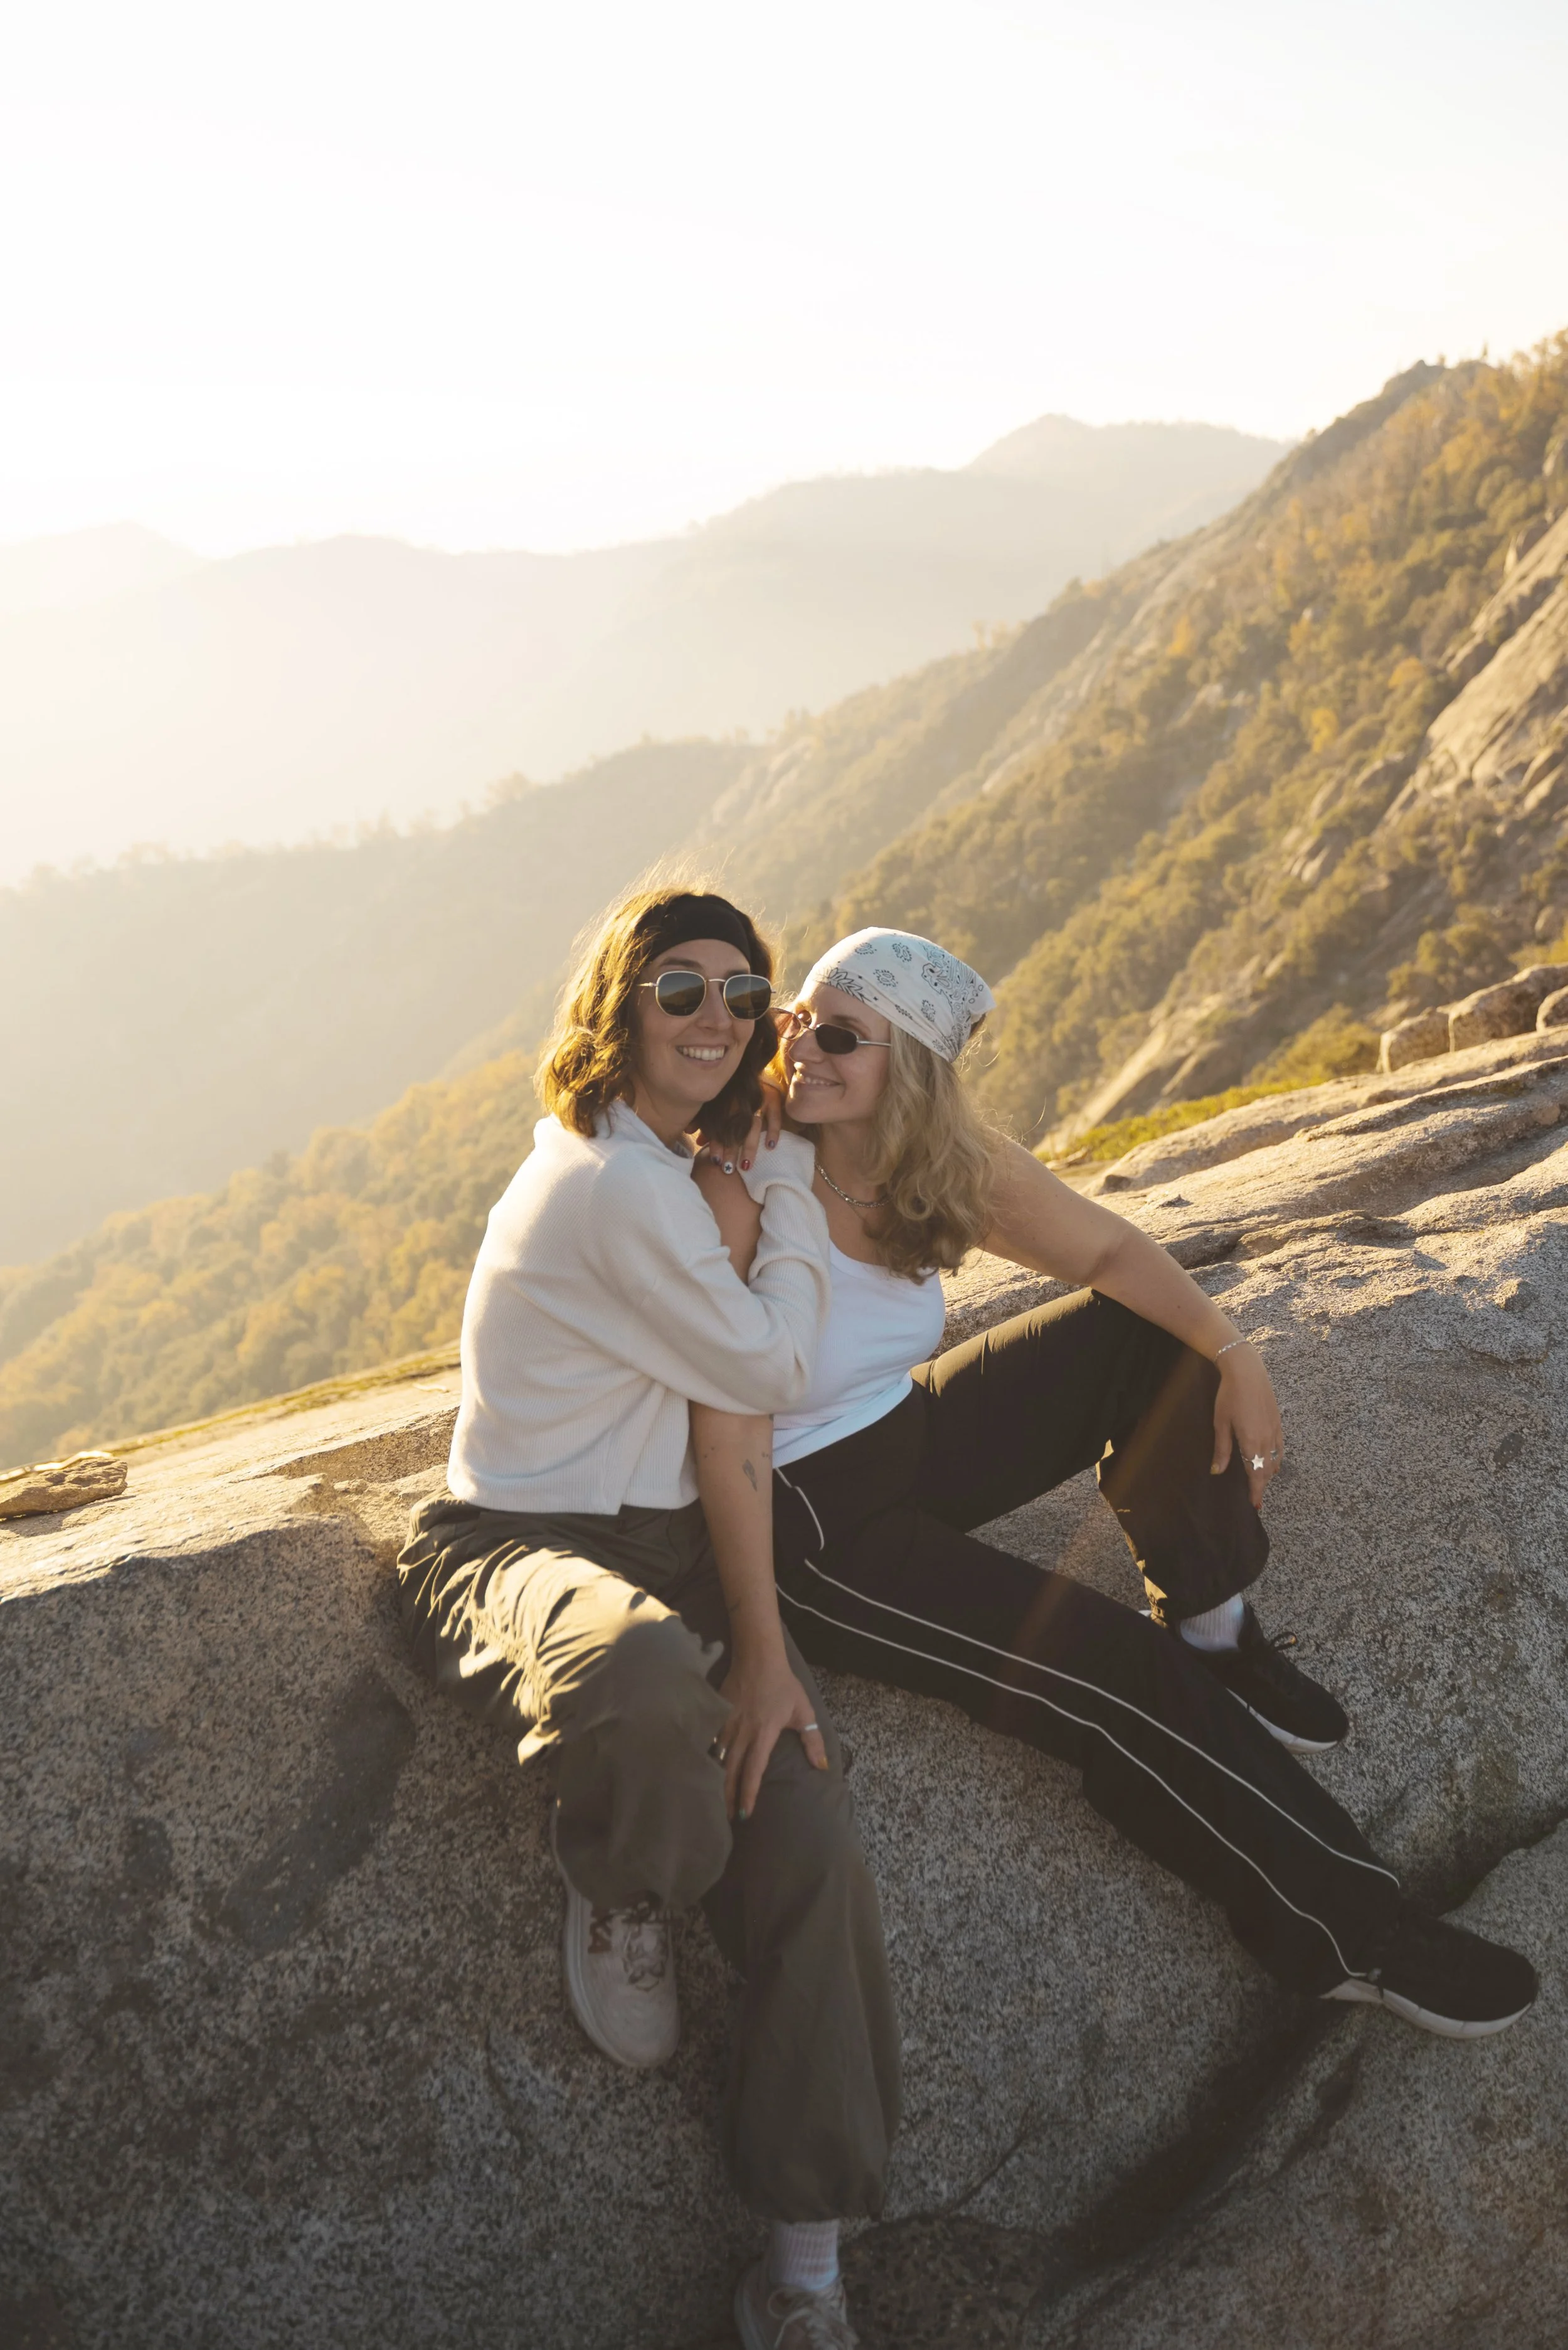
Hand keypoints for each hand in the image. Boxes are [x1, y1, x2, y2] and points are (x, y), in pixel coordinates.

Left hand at [694, 1075, 785, 1172]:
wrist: (751, 1066)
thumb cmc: (731, 1089)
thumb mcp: (714, 1100)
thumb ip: (701, 1116)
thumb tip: (688, 1131)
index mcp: (725, 1100)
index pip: (719, 1124)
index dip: (716, 1142)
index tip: (715, 1160)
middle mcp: (741, 1100)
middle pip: (735, 1129)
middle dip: (730, 1150)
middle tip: (728, 1169)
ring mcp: (759, 1099)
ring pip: (753, 1126)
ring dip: (748, 1147)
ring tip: (745, 1165)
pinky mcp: (774, 1098)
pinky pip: (775, 1116)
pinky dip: (773, 1131)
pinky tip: (770, 1146)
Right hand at [715, 1644, 827, 1819]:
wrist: (757, 1657)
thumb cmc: (783, 1685)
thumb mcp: (803, 1711)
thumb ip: (812, 1740)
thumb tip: (822, 1766)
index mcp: (763, 1733)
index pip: (754, 1770)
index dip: (749, 1794)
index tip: (746, 1814)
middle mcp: (743, 1732)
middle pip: (731, 1771)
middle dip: (728, 1796)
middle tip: (728, 1818)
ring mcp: (727, 1723)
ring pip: (719, 1759)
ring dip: (717, 1781)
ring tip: (716, 1802)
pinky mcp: (718, 1715)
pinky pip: (711, 1742)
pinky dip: (709, 1760)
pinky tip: (706, 1772)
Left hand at [1211, 1343, 1284, 1510]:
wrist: (1247, 1372)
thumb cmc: (1229, 1396)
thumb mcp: (1221, 1423)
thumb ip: (1222, 1449)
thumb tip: (1217, 1471)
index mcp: (1251, 1442)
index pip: (1256, 1475)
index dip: (1256, 1492)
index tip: (1255, 1506)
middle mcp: (1266, 1440)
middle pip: (1266, 1471)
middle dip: (1261, 1486)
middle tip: (1256, 1497)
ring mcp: (1275, 1431)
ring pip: (1274, 1461)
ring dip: (1268, 1473)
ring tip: (1260, 1482)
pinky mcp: (1278, 1422)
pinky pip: (1280, 1448)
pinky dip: (1276, 1459)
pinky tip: (1271, 1462)